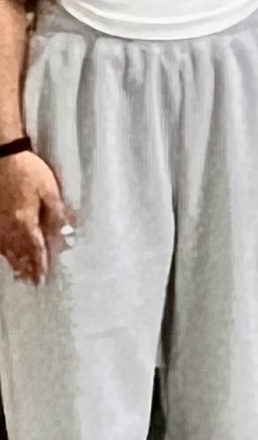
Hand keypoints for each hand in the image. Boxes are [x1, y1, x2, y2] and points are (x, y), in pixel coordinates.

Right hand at [0, 149, 71, 284]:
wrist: (2, 156)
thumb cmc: (28, 171)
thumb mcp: (49, 190)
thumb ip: (57, 213)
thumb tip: (68, 231)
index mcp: (26, 220)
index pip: (35, 248)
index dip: (39, 264)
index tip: (42, 278)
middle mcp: (9, 225)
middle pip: (18, 252)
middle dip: (26, 268)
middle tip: (32, 283)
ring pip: (4, 247)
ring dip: (13, 262)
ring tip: (19, 275)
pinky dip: (1, 250)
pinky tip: (3, 254)